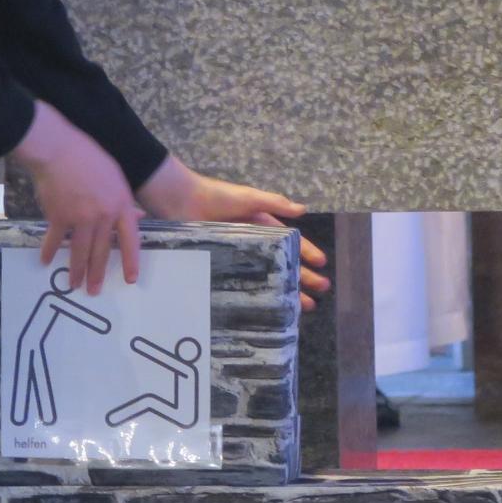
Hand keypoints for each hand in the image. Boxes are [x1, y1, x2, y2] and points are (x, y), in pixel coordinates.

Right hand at [10, 101, 143, 295]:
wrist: (60, 150)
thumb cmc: (90, 158)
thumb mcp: (117, 177)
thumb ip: (125, 201)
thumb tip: (138, 217)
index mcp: (121, 206)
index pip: (130, 240)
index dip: (131, 261)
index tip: (130, 279)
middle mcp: (103, 216)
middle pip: (102, 252)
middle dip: (98, 274)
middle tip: (95, 291)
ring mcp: (80, 218)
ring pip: (80, 252)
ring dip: (76, 271)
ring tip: (74, 284)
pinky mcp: (59, 217)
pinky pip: (56, 240)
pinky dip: (50, 251)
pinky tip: (46, 261)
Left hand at [138, 156, 332, 310]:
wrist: (178, 201)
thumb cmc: (215, 196)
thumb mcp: (248, 197)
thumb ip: (274, 203)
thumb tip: (303, 210)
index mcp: (262, 225)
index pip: (291, 241)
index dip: (307, 252)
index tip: (322, 265)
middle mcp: (253, 242)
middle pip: (283, 262)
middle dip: (303, 275)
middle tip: (321, 289)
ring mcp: (237, 255)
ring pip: (266, 275)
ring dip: (286, 288)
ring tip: (304, 305)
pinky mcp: (220, 264)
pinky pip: (242, 282)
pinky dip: (256, 293)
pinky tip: (267, 306)